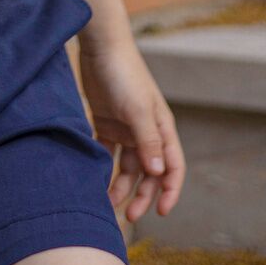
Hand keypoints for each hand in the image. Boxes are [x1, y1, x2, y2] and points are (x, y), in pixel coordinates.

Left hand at [75, 36, 185, 221]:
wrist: (100, 47)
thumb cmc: (124, 75)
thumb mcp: (138, 109)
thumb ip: (148, 141)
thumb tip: (158, 174)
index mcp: (161, 129)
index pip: (172, 167)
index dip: (170, 191)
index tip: (161, 212)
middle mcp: (146, 132)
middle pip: (148, 173)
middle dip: (141, 195)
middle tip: (129, 216)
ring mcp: (126, 129)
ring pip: (126, 167)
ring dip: (119, 186)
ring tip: (106, 204)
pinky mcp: (106, 124)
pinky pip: (106, 154)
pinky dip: (103, 168)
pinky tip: (93, 182)